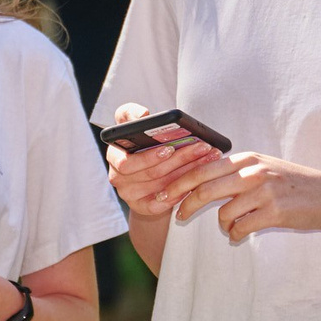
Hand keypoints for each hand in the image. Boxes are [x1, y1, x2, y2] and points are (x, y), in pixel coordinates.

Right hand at [102, 103, 224, 221]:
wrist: (145, 171)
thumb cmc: (141, 143)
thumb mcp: (133, 125)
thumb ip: (131, 113)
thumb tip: (142, 114)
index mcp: (114, 155)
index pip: (127, 161)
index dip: (150, 156)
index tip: (171, 148)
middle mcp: (117, 177)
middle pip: (152, 172)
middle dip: (181, 159)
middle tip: (203, 148)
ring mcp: (128, 194)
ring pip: (162, 185)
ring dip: (187, 173)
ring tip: (207, 159)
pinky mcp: (140, 207)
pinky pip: (159, 205)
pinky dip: (177, 195)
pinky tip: (193, 184)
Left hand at [173, 150, 320, 241]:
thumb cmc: (295, 185)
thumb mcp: (265, 168)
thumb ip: (237, 172)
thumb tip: (201, 184)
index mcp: (247, 158)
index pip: (202, 169)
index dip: (179, 183)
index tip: (164, 195)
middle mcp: (253, 171)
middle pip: (204, 189)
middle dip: (185, 205)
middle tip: (177, 216)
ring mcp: (263, 191)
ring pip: (223, 213)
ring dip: (223, 225)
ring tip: (232, 227)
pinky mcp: (273, 212)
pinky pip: (241, 228)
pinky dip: (237, 234)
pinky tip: (243, 233)